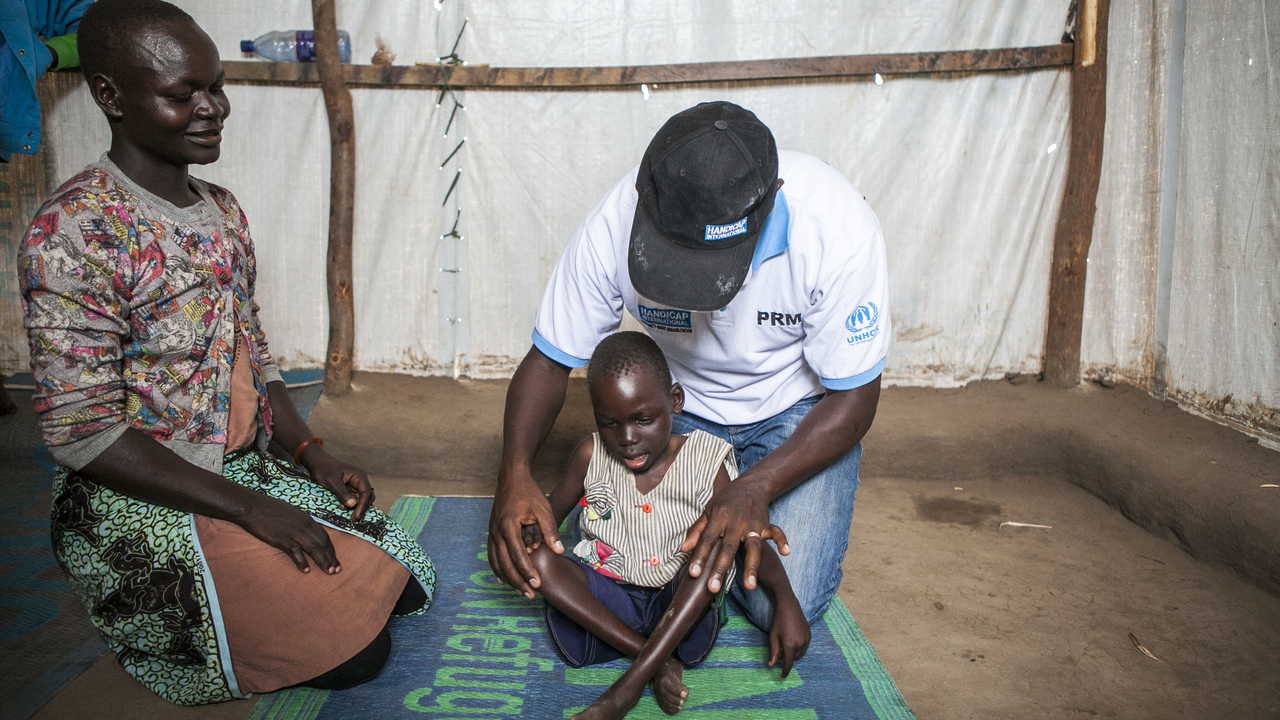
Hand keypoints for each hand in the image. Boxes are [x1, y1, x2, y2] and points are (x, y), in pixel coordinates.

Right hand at [238, 494, 340, 573]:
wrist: (252, 506)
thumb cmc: (269, 510)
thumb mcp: (291, 513)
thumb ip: (301, 523)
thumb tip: (307, 533)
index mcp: (307, 519)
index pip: (324, 536)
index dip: (331, 549)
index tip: (335, 560)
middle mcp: (303, 525)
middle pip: (322, 543)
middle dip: (331, 558)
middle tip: (337, 571)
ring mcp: (293, 531)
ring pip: (313, 547)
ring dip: (322, 561)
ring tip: (329, 572)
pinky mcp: (281, 538)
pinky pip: (295, 551)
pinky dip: (302, 561)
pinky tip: (306, 570)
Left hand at [302, 450, 374, 520]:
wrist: (316, 463)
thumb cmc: (324, 469)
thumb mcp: (332, 481)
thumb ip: (342, 492)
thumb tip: (353, 505)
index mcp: (359, 476)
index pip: (367, 493)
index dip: (363, 505)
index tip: (356, 516)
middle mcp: (359, 480)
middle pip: (367, 497)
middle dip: (361, 507)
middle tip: (353, 518)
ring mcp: (354, 485)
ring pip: (360, 499)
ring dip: (354, 506)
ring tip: (342, 508)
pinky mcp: (349, 489)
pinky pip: (353, 499)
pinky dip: (349, 504)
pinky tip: (340, 506)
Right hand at [488, 468, 562, 598]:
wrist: (511, 477)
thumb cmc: (529, 492)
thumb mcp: (544, 509)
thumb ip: (550, 531)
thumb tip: (559, 551)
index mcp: (509, 527)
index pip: (518, 556)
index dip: (528, 572)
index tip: (538, 584)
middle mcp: (496, 532)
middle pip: (505, 564)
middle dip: (518, 582)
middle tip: (530, 595)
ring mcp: (491, 532)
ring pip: (496, 562)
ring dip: (508, 579)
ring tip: (520, 591)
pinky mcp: (491, 531)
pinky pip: (491, 555)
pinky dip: (497, 569)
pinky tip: (503, 579)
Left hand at [680, 474, 788, 593]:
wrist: (750, 485)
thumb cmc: (726, 500)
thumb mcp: (708, 511)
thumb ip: (697, 530)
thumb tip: (684, 549)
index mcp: (719, 517)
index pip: (708, 539)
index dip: (700, 556)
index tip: (694, 574)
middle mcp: (736, 522)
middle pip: (728, 548)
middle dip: (721, 568)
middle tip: (713, 588)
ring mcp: (753, 524)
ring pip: (753, 546)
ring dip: (751, 566)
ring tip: (750, 586)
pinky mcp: (766, 524)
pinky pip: (776, 532)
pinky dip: (782, 541)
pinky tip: (786, 553)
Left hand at [768, 597, 810, 678]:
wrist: (789, 607)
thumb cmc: (778, 621)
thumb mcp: (773, 636)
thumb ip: (773, 652)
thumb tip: (771, 666)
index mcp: (790, 645)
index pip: (788, 663)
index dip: (785, 672)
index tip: (782, 678)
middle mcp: (800, 644)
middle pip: (794, 659)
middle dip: (786, 659)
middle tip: (778, 653)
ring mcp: (807, 640)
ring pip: (800, 655)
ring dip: (792, 655)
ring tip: (784, 647)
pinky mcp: (809, 636)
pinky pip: (804, 648)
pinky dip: (798, 650)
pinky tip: (792, 642)